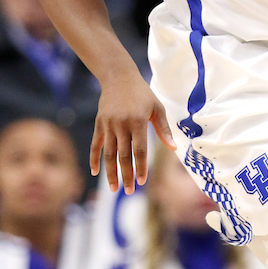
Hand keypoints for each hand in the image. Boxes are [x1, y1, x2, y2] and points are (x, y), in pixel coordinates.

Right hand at [90, 68, 175, 194]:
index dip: (140, 167)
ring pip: (108, 154)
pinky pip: (96, 145)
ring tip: (114, 188)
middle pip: (123, 155)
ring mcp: (108, 125)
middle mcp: (121, 124)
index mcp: (138, 121)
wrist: (118, 76)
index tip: (142, 181)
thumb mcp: (157, 108)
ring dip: (111, 172)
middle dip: (126, 175)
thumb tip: (174, 148)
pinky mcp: (99, 124)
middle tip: (128, 192)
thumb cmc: (142, 93)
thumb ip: (164, 129)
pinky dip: (94, 159)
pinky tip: (95, 172)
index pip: (139, 150)